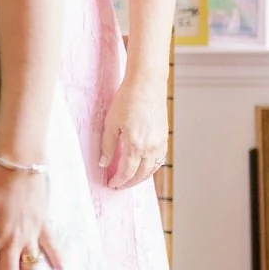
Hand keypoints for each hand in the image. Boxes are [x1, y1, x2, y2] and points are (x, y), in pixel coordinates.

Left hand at [99, 72, 166, 189]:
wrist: (147, 84)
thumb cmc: (126, 100)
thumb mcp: (111, 123)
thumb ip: (107, 146)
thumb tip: (104, 164)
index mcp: (136, 145)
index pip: (127, 172)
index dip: (118, 181)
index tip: (111, 184)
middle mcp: (151, 147)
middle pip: (141, 174)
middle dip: (129, 183)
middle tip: (118, 185)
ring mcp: (160, 143)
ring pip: (152, 169)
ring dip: (141, 177)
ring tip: (129, 180)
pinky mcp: (164, 137)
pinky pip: (159, 159)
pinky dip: (151, 167)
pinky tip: (143, 167)